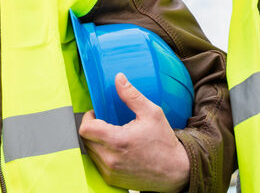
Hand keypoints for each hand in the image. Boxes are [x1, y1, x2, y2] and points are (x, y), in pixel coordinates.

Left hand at [78, 72, 190, 191]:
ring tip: (111, 134)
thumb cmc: (163, 142)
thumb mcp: (151, 112)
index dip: (88, 117)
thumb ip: (131, 95)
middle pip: (85, 140)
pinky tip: (115, 148)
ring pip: (90, 152)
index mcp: (118, 141)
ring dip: (95, 141)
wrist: (174, 170)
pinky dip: (101, 154)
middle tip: (105, 121)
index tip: (97, 113)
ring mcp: (110, 172)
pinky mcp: (112, 180)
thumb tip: (118, 78)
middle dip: (91, 128)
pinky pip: (97, 164)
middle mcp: (111, 160)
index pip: (86, 129)